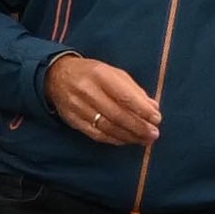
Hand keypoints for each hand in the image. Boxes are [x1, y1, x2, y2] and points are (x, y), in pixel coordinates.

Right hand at [40, 53, 162, 152]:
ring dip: (128, 136)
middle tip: (153, 134)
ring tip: (144, 140)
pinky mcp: (73, 120)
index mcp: (100, 75)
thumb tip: (153, 108)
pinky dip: (114, 139)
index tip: (157, 119)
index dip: (142, 110)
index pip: (124, 96)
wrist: (57, 76)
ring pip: (107, 127)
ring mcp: (78, 107)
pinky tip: (126, 140)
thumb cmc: (92, 74)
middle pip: (117, 114)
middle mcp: (87, 91)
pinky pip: (96, 134)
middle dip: (138, 126)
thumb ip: (133, 90)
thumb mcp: (114, 73)